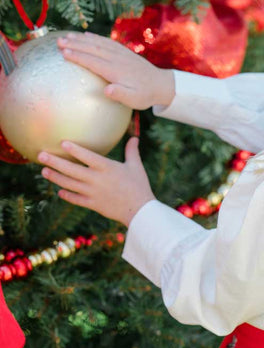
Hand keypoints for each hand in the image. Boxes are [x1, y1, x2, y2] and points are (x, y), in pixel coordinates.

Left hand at [38, 138, 154, 225]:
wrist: (139, 210)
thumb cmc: (139, 186)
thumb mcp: (136, 166)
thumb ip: (132, 151)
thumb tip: (134, 137)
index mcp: (107, 167)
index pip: (87, 156)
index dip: (74, 149)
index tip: (62, 143)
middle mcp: (96, 179)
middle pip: (71, 169)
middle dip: (55, 162)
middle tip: (41, 155)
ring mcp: (92, 193)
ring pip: (69, 184)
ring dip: (55, 177)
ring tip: (44, 171)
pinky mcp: (92, 204)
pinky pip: (75, 199)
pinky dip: (66, 195)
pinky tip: (59, 191)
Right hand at [57, 32, 174, 109]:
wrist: (160, 84)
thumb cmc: (144, 95)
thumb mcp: (134, 100)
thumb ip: (121, 94)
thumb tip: (107, 90)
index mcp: (116, 71)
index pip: (93, 61)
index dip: (78, 56)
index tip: (64, 52)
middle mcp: (117, 59)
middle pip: (93, 49)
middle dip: (75, 44)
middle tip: (58, 41)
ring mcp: (121, 53)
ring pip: (98, 43)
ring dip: (81, 39)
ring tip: (66, 36)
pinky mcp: (124, 51)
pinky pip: (107, 41)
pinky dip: (95, 37)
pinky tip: (86, 35)